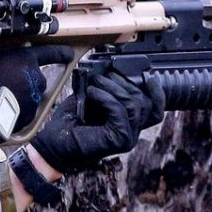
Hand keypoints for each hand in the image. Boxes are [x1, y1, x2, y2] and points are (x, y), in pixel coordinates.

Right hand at [0, 45, 75, 138]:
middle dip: (25, 79)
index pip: (51, 52)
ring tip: (0, 99)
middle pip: (36, 77)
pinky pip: (25, 111)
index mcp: (25, 59)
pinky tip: (1, 110)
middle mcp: (35, 77)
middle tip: (6, 83)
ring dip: (20, 96)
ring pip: (31, 95)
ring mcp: (34, 98)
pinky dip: (17, 110)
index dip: (61, 53)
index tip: (69, 53)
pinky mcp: (29, 116)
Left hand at [29, 70, 165, 174]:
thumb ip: (109, 88)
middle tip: (104, 76)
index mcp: (130, 124)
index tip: (146, 75)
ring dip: (114, 88)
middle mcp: (132, 133)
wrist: (54, 142)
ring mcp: (127, 139)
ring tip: (95, 83)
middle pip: (144, 102)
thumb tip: (114, 69)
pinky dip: (106, 98)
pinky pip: (120, 112)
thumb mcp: (94, 99)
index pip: (156, 109)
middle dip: (125, 83)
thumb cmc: (71, 121)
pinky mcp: (118, 140)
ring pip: (133, 105)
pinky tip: (92, 93)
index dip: (156, 91)